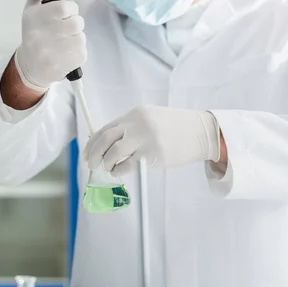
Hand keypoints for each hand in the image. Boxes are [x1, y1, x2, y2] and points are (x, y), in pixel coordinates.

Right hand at [14, 0, 86, 91]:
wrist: (30, 66)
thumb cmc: (34, 33)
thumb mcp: (30, 9)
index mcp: (33, 19)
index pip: (64, 8)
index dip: (71, 9)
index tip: (67, 13)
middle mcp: (39, 37)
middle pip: (77, 23)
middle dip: (75, 23)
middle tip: (67, 28)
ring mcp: (50, 54)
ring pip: (81, 38)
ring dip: (77, 38)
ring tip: (65, 41)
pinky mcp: (61, 67)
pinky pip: (82, 53)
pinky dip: (77, 52)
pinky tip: (66, 53)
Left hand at [82, 105, 220, 175]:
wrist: (202, 131)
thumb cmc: (175, 127)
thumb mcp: (150, 119)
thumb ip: (130, 128)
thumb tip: (107, 145)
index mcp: (134, 114)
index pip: (104, 129)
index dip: (91, 144)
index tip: (85, 154)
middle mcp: (137, 124)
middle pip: (105, 140)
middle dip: (94, 154)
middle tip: (91, 164)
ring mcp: (145, 138)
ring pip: (114, 153)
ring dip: (106, 163)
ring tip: (108, 168)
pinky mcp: (153, 153)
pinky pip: (128, 164)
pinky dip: (119, 170)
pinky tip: (119, 172)